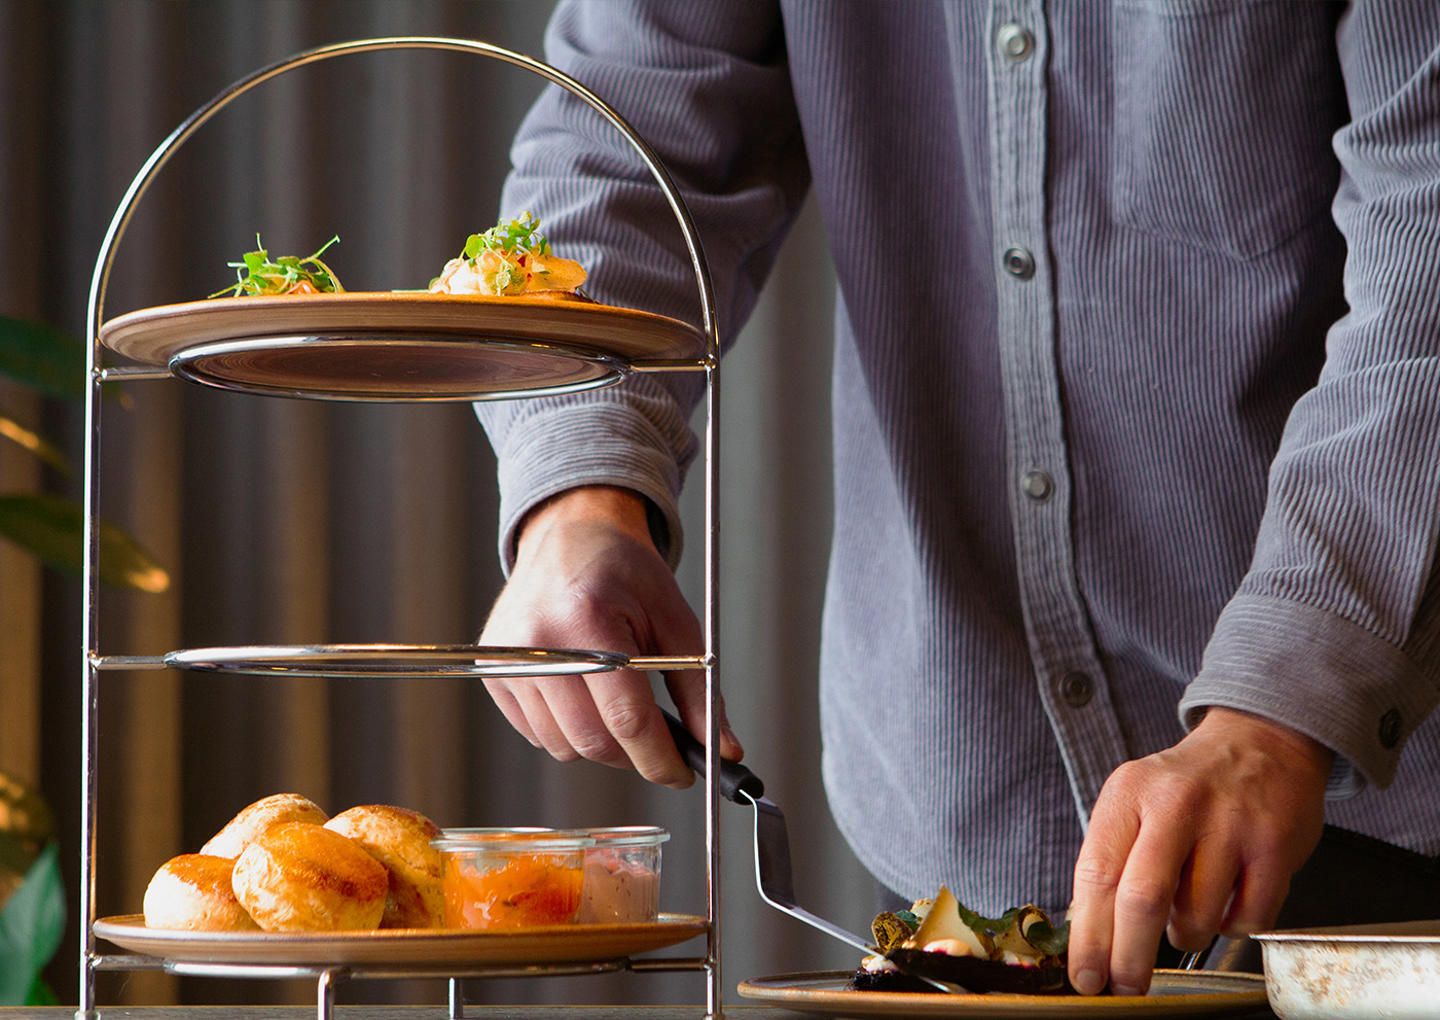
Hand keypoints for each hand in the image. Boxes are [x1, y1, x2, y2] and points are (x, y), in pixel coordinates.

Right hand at [479, 485, 741, 787]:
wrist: (570, 535)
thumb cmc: (625, 573)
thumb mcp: (675, 620)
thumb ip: (700, 690)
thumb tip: (723, 750)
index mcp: (588, 620)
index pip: (627, 717)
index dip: (661, 757)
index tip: (683, 774)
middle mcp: (539, 642)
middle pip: (594, 741)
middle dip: (635, 756)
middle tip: (660, 743)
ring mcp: (508, 660)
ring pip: (565, 747)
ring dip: (602, 742)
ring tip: (618, 699)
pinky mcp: (494, 673)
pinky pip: (538, 734)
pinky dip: (569, 730)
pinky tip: (584, 693)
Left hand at [1066, 707, 1330, 995]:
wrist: (1260, 741)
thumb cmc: (1187, 786)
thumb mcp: (1135, 801)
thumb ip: (1113, 858)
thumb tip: (1090, 936)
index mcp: (1129, 793)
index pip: (1096, 874)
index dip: (1088, 935)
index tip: (1086, 975)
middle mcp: (1176, 804)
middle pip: (1142, 899)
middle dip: (1129, 957)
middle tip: (1126, 986)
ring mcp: (1229, 823)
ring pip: (1196, 916)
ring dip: (1186, 933)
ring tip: (1188, 909)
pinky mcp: (1274, 846)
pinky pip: (1247, 919)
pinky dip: (1232, 926)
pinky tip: (1228, 899)